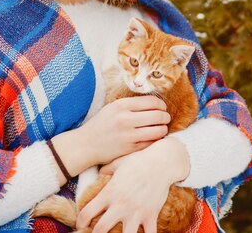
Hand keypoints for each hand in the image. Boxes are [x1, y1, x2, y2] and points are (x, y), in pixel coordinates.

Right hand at [49, 96, 169, 184]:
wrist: (86, 144)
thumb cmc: (102, 124)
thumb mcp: (113, 108)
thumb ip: (132, 105)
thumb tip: (156, 104)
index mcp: (121, 105)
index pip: (151, 101)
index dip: (161, 105)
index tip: (162, 108)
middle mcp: (125, 119)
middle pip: (158, 115)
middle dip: (165, 117)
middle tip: (165, 118)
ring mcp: (128, 135)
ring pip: (158, 130)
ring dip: (163, 129)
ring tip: (161, 128)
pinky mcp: (130, 149)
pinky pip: (151, 143)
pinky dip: (156, 140)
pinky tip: (153, 138)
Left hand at [77, 138, 190, 232]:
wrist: (161, 162)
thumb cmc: (138, 160)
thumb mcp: (118, 163)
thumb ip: (106, 170)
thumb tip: (99, 171)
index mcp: (110, 192)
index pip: (88, 212)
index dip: (80, 221)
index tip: (80, 225)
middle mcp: (121, 204)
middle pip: (101, 229)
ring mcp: (136, 212)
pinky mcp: (151, 215)